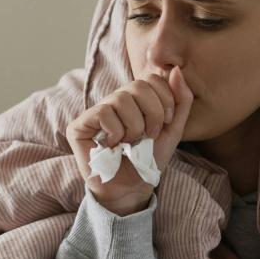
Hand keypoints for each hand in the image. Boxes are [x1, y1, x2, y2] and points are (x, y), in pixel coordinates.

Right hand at [65, 68, 193, 215]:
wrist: (133, 188)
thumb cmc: (149, 160)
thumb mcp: (173, 130)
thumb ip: (180, 101)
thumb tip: (176, 70)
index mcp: (135, 99)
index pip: (152, 78)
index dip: (165, 100)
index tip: (166, 124)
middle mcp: (114, 101)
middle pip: (139, 85)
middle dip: (153, 113)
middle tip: (150, 135)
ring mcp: (95, 111)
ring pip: (121, 99)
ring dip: (135, 127)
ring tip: (130, 143)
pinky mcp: (79, 125)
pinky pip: (104, 113)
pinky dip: (116, 134)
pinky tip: (113, 147)